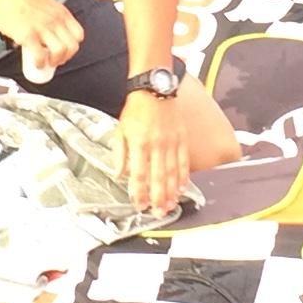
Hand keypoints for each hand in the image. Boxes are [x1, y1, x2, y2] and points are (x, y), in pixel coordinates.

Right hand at [0, 0, 82, 71]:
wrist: (0, 0)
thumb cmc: (19, 2)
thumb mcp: (45, 5)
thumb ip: (54, 16)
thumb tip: (58, 33)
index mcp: (61, 12)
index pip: (78, 34)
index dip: (73, 46)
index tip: (65, 51)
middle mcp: (55, 19)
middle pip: (72, 46)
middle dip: (65, 57)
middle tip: (56, 61)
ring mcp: (42, 28)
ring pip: (60, 52)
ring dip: (55, 61)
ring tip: (47, 63)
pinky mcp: (29, 36)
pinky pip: (41, 56)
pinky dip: (41, 64)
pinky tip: (37, 64)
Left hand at [119, 89, 189, 213]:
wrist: (155, 89)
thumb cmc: (136, 109)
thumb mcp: (120, 130)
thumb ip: (120, 154)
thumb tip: (118, 175)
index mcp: (139, 144)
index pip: (139, 174)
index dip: (139, 192)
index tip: (140, 205)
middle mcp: (156, 146)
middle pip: (158, 178)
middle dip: (158, 198)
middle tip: (158, 213)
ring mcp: (171, 143)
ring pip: (172, 173)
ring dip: (171, 192)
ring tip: (170, 206)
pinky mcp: (182, 139)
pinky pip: (184, 162)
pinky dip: (184, 177)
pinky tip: (182, 188)